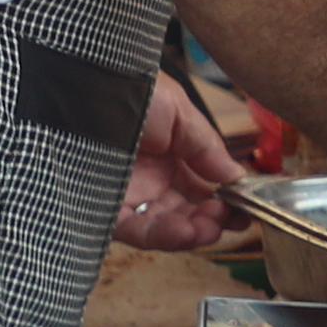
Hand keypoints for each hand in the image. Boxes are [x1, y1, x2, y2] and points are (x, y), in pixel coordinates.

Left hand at [114, 76, 245, 251]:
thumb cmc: (128, 90)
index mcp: (168, 150)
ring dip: (195, 231)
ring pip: (167, 224)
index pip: (201, 184)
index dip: (226, 198)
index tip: (249, 206)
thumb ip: (207, 147)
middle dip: (214, 218)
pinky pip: (139, 231)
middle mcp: (149, 175)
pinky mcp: (105, 210)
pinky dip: (166, 237)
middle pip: (187, 208)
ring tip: (214, 228)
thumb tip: (237, 176)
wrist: (77, 90)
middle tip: (235, 220)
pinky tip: (190, 232)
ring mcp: (128, 194)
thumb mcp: (178, 110)